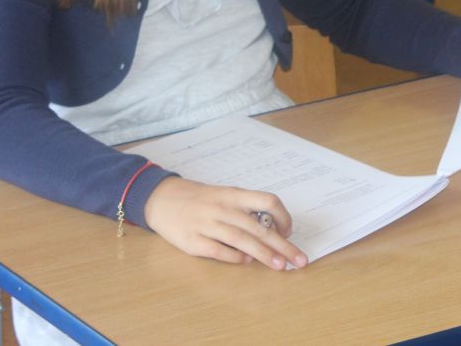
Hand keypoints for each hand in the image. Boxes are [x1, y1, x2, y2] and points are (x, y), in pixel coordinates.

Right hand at [143, 177, 307, 270]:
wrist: (161, 198)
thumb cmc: (199, 199)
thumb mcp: (224, 196)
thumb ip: (245, 210)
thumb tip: (271, 232)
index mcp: (233, 195)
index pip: (268, 200)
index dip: (283, 217)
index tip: (289, 232)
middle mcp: (222, 208)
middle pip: (258, 227)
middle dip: (282, 245)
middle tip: (299, 260)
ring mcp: (206, 224)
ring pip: (241, 240)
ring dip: (263, 254)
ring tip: (280, 266)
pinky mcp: (192, 240)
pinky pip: (217, 250)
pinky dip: (233, 257)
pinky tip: (245, 263)